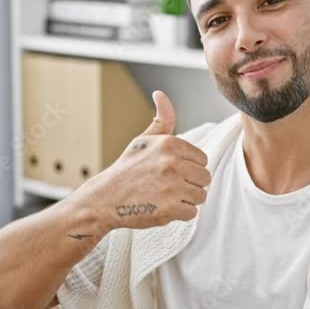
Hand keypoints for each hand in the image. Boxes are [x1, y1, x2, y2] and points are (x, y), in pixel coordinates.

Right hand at [77, 90, 211, 230]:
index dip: (189, 168)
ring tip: (164, 197)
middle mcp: (172, 162)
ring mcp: (172, 186)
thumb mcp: (143, 140)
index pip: (202, 160)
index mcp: (170, 144)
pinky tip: (162, 207)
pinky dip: (179, 214)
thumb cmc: (126, 170)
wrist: (105, 199)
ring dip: (185, 200)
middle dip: (190, 185)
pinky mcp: (170, 208)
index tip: (171, 172)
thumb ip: (161, 120)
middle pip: (205, 178)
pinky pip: (191, 213)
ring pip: (200, 196)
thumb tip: (160, 94)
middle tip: (168, 187)